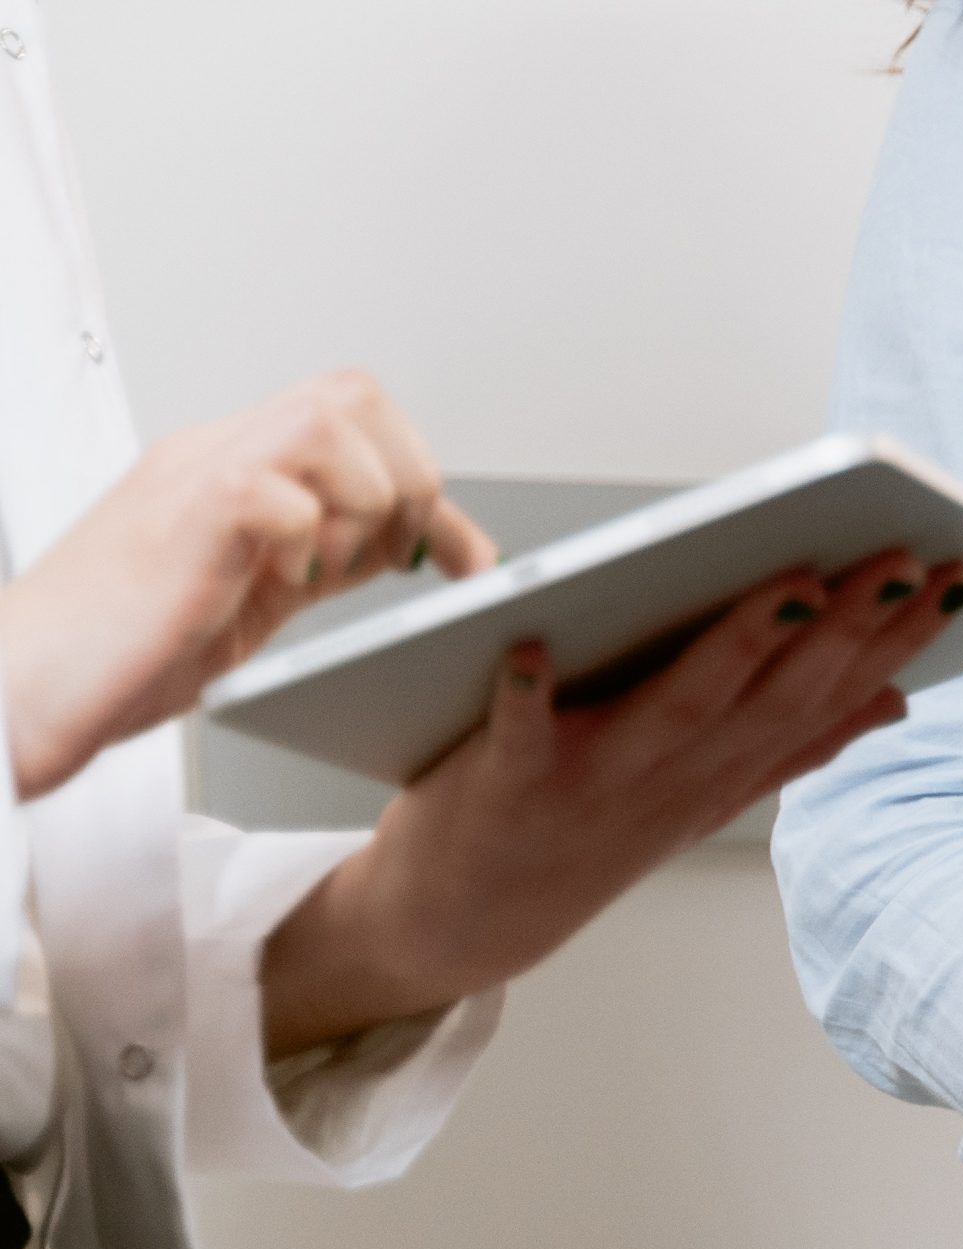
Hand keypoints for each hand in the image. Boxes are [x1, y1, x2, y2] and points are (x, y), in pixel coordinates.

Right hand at [0, 371, 492, 799]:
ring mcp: (193, 479)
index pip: (359, 421)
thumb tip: (408, 546)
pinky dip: (308, 537)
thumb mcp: (254, 593)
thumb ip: (324, 557)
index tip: (464, 561)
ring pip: (328, 423)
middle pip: (353, 393)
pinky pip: (276, 489)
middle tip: (390, 559)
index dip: (429, 481)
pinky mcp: (181, 522)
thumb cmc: (119, 651)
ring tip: (331, 570)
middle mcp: (215, 455)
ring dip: (365, 503)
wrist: (19, 687)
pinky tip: (284, 582)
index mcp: (236, 467)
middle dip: (407, 478)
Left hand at [260, 552, 962, 1054]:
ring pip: (683, 706)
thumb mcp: (707, 796)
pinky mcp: (503, 784)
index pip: (829, 696)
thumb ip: (795, 745)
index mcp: (725, 772)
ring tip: (794, 582)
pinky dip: (523, 694)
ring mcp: (595, 782)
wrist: (461, 924)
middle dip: (848, 625)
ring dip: (740, 645)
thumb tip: (896, 699)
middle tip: (904, 557)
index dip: (897, 641)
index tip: (956, 578)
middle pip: (777, 693)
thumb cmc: (584, 835)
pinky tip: (530, 643)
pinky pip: (515, 736)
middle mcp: (676, 777)